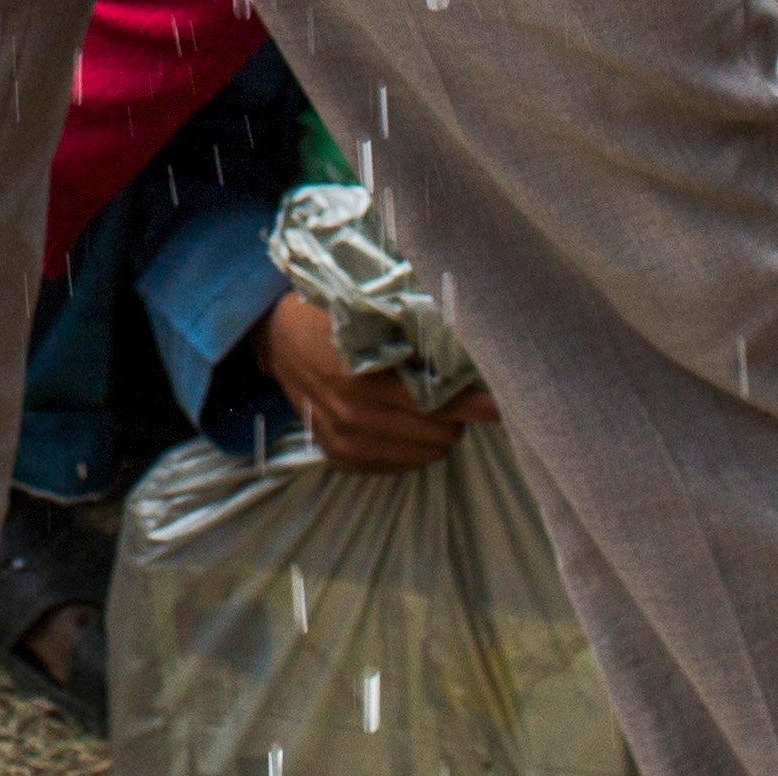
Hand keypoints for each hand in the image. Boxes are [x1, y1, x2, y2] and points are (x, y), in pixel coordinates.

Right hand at [258, 289, 490, 473]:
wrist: (277, 340)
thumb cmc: (331, 315)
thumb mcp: (369, 312)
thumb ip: (415, 332)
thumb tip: (472, 346)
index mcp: (360, 378)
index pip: (436, 401)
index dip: (473, 401)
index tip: (500, 402)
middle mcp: (352, 417)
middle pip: (439, 434)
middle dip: (455, 413)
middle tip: (452, 389)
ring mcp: (346, 443)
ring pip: (425, 454)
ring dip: (436, 431)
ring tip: (428, 403)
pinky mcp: (341, 459)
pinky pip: (402, 466)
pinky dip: (413, 446)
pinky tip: (404, 421)